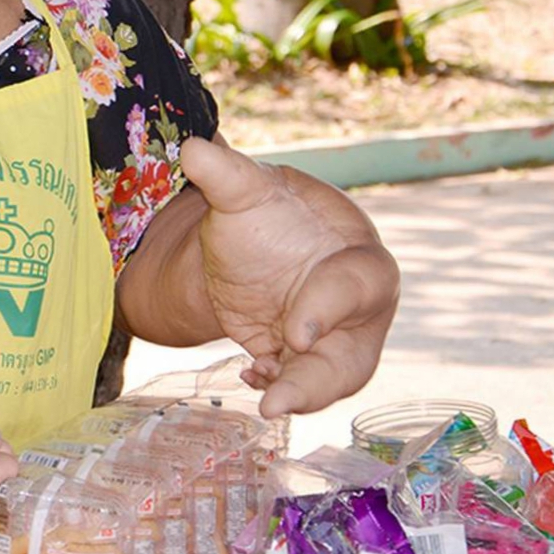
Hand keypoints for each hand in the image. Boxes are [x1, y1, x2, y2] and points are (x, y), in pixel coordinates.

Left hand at [179, 136, 398, 417]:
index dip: (331, 308)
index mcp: (360, 256)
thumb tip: (191, 148)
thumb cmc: (264, 211)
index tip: (293, 333)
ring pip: (329, 380)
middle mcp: (357, 309)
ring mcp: (332, 340)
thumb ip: (227, 174)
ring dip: (299, 396)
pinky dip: (276, 387)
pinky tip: (249, 378)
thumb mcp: (244, 192)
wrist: (247, 243)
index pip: (361, 283)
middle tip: (279, 400)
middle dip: (320, 380)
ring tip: (265, 406)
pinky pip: (299, 385)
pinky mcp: (302, 362)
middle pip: (356, 354)